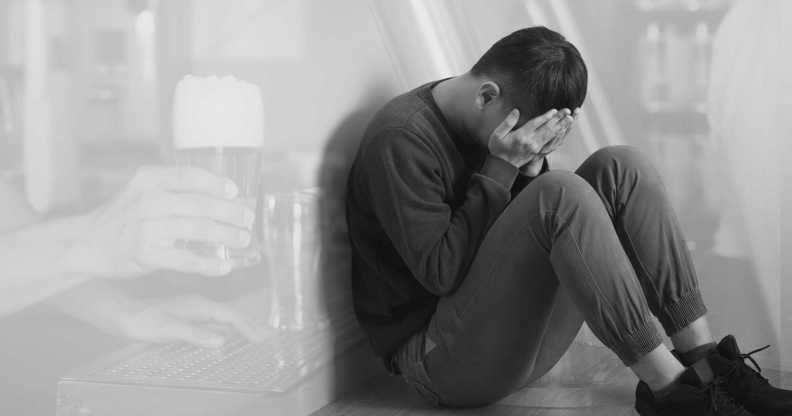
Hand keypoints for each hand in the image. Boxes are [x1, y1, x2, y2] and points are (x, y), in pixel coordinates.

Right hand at [71, 165, 255, 278]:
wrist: (87, 243)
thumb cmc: (123, 217)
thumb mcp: (141, 191)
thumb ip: (174, 190)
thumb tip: (222, 197)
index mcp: (149, 180)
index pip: (189, 176)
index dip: (216, 183)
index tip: (235, 192)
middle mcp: (148, 200)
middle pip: (200, 204)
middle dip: (231, 213)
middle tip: (248, 220)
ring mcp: (147, 228)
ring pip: (198, 230)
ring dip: (226, 236)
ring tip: (243, 239)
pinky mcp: (147, 254)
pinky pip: (187, 259)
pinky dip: (209, 264)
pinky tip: (225, 266)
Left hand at [118, 294, 267, 347]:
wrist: (113, 308)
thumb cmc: (135, 318)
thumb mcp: (164, 328)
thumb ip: (193, 333)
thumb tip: (222, 341)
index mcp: (197, 305)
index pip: (231, 316)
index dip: (249, 327)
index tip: (264, 338)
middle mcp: (197, 304)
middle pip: (232, 314)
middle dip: (251, 324)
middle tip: (269, 335)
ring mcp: (190, 308)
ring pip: (223, 316)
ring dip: (240, 325)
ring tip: (255, 332)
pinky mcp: (183, 313)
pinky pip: (213, 319)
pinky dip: (226, 326)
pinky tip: (226, 331)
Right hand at [488, 107, 576, 168]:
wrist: (502, 167)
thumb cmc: (498, 149)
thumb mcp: (497, 134)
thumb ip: (507, 122)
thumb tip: (516, 111)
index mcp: (521, 136)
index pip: (536, 124)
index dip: (546, 116)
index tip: (555, 110)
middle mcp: (531, 143)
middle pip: (547, 129)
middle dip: (559, 119)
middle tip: (568, 111)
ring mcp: (536, 149)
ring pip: (551, 136)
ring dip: (561, 126)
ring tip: (570, 119)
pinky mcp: (538, 153)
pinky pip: (551, 144)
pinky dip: (558, 137)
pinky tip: (564, 132)